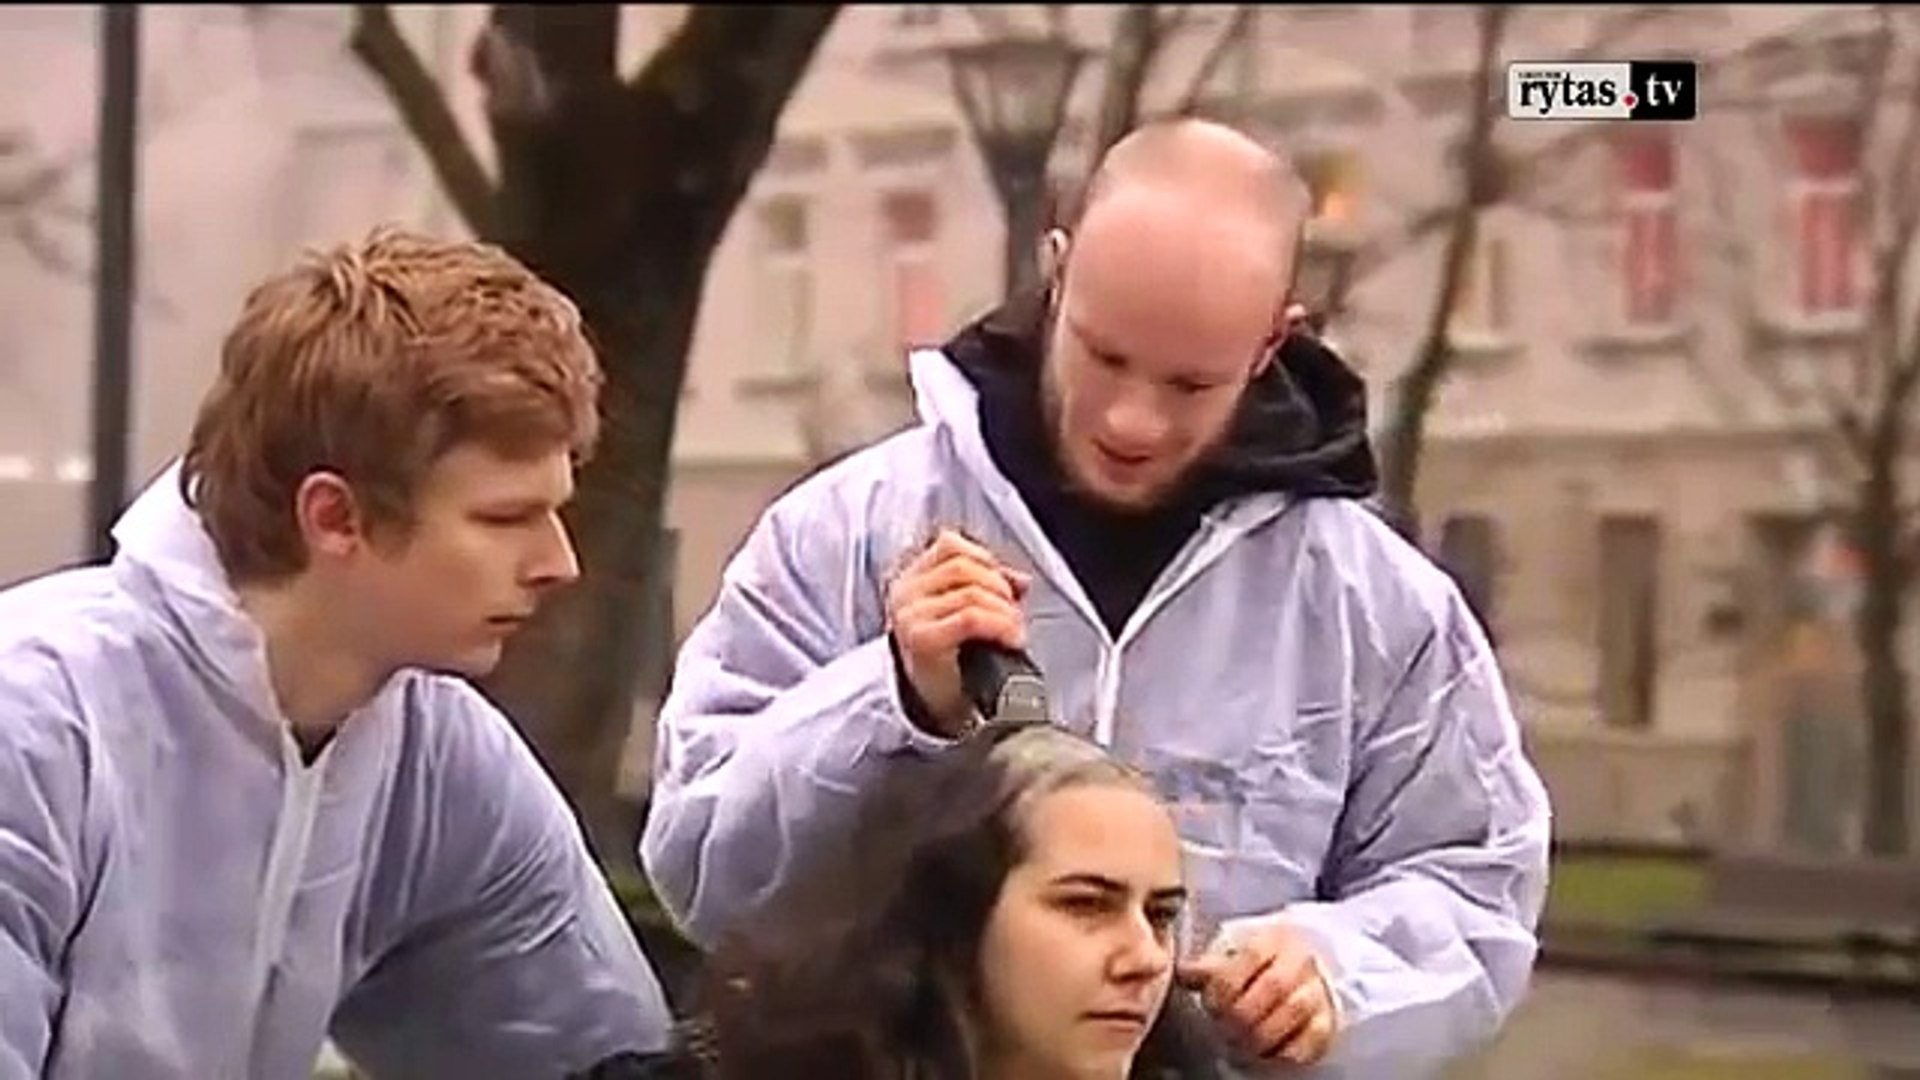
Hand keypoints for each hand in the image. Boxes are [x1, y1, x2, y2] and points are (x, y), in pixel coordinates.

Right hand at [885, 529, 1030, 735]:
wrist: (935, 707)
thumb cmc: (950, 660)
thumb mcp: (963, 614)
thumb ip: (988, 588)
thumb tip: (1020, 579)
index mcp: (911, 579)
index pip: (950, 545)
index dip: (987, 559)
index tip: (1005, 584)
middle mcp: (905, 592)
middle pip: (963, 566)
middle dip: (1000, 587)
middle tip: (1013, 612)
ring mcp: (910, 615)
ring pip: (971, 591)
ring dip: (1005, 610)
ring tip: (1014, 630)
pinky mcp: (922, 639)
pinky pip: (971, 617)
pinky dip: (1001, 625)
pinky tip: (1011, 639)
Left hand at [1176, 922, 1337, 1065]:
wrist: (1300, 979)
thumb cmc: (1256, 971)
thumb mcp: (1231, 960)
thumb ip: (1208, 967)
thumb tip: (1184, 973)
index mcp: (1274, 939)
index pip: (1252, 954)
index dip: (1226, 983)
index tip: (1211, 1005)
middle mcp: (1302, 960)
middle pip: (1274, 985)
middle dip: (1241, 1013)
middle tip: (1224, 1029)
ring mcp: (1319, 990)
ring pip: (1294, 1011)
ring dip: (1261, 1035)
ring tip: (1241, 1044)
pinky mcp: (1328, 1022)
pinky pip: (1312, 1038)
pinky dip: (1285, 1051)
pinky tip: (1266, 1054)